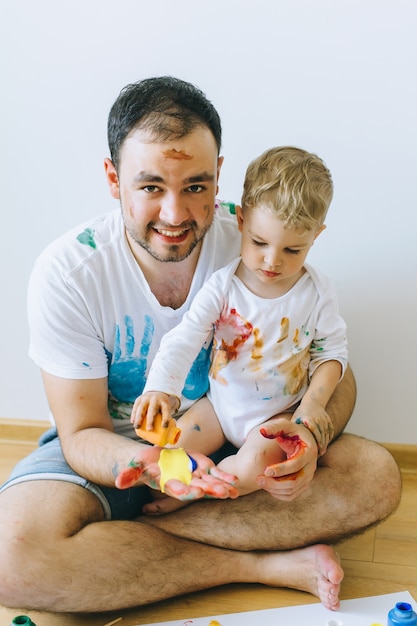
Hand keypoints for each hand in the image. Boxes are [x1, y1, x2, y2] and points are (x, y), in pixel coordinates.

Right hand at [115, 445, 238, 501]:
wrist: (155, 460)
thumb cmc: (144, 464)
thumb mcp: (135, 466)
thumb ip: (129, 474)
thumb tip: (118, 483)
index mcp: (168, 483)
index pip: (177, 489)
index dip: (185, 491)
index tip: (194, 493)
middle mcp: (184, 483)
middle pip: (198, 488)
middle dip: (210, 491)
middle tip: (222, 494)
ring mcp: (194, 476)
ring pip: (210, 483)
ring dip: (221, 487)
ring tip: (233, 492)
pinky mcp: (202, 468)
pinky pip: (215, 474)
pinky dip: (225, 478)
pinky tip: (235, 482)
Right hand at [131, 391, 178, 430]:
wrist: (156, 392)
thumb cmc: (162, 406)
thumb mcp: (168, 409)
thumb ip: (169, 420)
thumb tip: (170, 437)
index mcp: (164, 402)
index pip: (166, 410)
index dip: (166, 418)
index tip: (164, 426)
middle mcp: (155, 399)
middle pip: (152, 409)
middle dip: (150, 420)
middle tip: (149, 429)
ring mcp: (146, 398)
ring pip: (142, 408)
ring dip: (139, 418)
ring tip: (137, 427)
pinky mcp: (139, 399)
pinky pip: (136, 407)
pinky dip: (134, 414)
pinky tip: (133, 421)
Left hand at [256, 418, 317, 500]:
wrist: (302, 441)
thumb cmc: (292, 432)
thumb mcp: (284, 426)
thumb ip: (274, 428)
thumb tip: (262, 430)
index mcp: (309, 452)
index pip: (296, 465)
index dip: (281, 469)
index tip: (265, 470)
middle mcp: (311, 467)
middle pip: (295, 481)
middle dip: (275, 483)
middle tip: (259, 479)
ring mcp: (308, 477)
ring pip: (292, 490)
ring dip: (275, 489)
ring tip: (260, 482)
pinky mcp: (303, 484)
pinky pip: (291, 495)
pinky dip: (278, 494)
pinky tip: (267, 487)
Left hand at [292, 400, 334, 455]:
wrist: (312, 402)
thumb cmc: (300, 414)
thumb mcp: (295, 420)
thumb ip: (293, 429)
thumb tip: (285, 442)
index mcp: (308, 419)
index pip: (314, 432)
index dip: (315, 442)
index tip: (314, 451)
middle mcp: (318, 419)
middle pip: (321, 435)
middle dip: (321, 445)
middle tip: (319, 454)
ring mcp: (324, 420)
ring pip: (326, 434)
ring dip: (325, 443)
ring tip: (322, 452)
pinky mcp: (329, 420)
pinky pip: (330, 431)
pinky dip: (328, 438)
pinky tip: (325, 445)